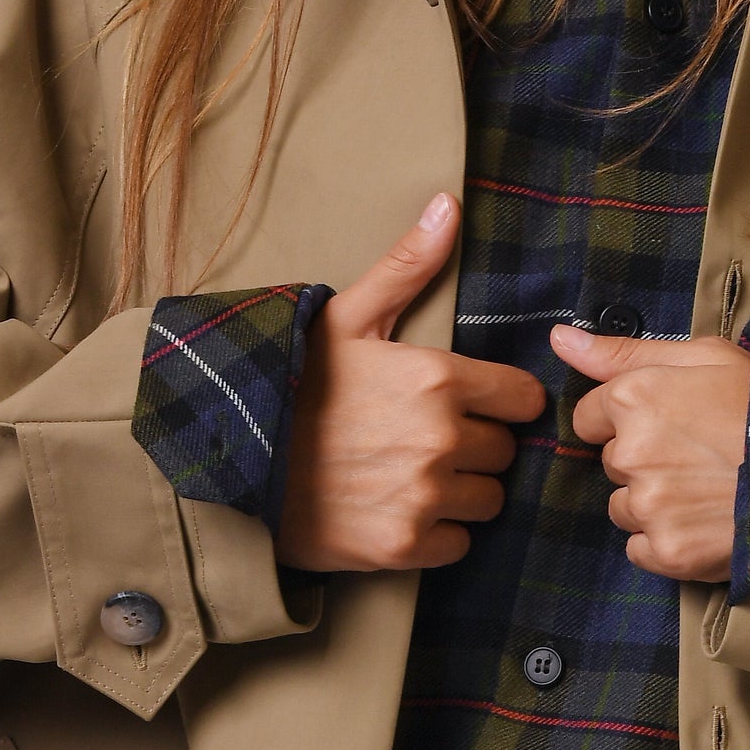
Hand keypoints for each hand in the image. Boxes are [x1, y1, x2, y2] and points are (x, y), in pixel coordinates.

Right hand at [278, 196, 545, 571]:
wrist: (227, 459)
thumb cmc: (289, 383)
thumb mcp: (344, 318)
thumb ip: (407, 267)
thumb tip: (448, 204)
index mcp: (435, 377)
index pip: (522, 399)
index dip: (499, 401)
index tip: (469, 404)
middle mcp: (439, 439)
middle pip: (504, 452)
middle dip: (475, 446)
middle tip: (424, 440)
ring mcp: (422, 496)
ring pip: (486, 500)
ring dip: (459, 491)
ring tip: (410, 475)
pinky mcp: (403, 546)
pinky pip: (457, 543)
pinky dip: (435, 533)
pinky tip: (397, 509)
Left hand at [553, 321, 749, 580]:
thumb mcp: (706, 356)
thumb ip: (624, 350)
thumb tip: (559, 337)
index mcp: (634, 398)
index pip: (589, 417)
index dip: (627, 420)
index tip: (668, 424)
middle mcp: (631, 453)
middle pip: (611, 463)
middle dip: (645, 461)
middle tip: (702, 456)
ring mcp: (649, 506)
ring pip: (623, 508)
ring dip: (655, 504)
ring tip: (709, 490)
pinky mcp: (668, 551)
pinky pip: (640, 549)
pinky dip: (666, 542)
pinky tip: (706, 523)